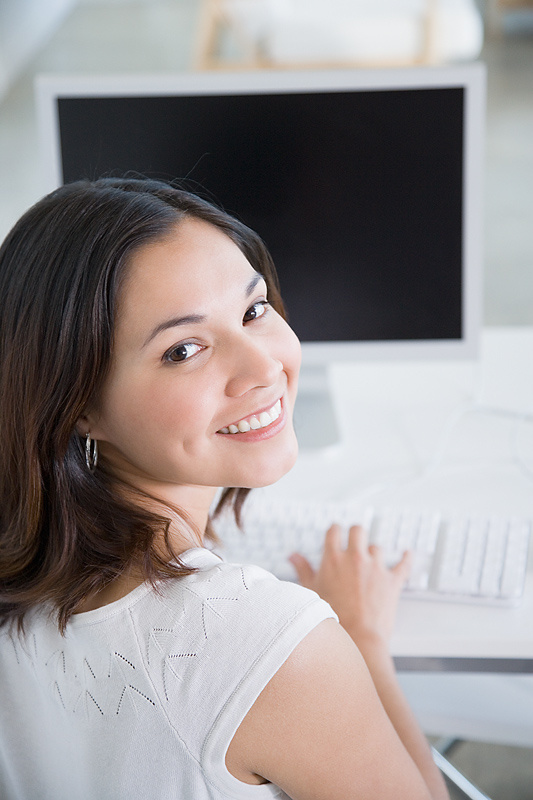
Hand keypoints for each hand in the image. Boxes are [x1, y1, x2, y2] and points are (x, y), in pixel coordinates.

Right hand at [289, 525, 411, 646]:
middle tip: (355, 540)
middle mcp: (355, 558)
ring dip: (373, 553)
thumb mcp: (312, 591)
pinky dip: (406, 558)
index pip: (334, 531)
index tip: (336, 533)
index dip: (335, 531)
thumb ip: (303, 569)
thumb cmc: (332, 617)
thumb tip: (293, 556)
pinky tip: (407, 554)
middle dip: (356, 534)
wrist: (358, 638)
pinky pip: (403, 564)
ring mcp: (375, 568)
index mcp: (333, 558)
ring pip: (377, 548)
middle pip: (358, 531)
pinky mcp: (392, 580)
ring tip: (371, 562)